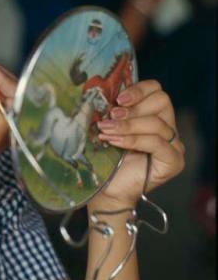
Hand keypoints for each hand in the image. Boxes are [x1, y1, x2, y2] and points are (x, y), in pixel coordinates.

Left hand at [93, 80, 184, 206]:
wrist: (107, 189)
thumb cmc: (107, 159)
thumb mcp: (110, 128)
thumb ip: (115, 112)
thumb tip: (104, 93)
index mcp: (154, 116)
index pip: (157, 91)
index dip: (139, 90)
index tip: (117, 98)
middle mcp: (168, 129)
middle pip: (161, 102)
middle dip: (133, 107)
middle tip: (111, 115)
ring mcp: (174, 146)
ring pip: (156, 123)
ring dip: (127, 125)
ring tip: (106, 130)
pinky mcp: (173, 161)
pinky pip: (156, 143)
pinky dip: (132, 140)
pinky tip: (113, 141)